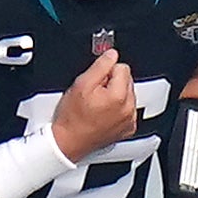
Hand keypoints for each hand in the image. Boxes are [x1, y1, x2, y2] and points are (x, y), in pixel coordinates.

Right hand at [49, 41, 140, 158]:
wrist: (69, 142)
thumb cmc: (72, 118)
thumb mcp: (81, 84)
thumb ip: (100, 65)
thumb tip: (112, 54)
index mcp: (119, 96)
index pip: (122, 67)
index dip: (106, 72)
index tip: (96, 82)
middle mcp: (128, 109)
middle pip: (127, 81)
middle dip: (112, 83)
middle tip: (94, 94)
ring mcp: (129, 121)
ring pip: (128, 95)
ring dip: (115, 96)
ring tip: (97, 105)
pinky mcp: (127, 129)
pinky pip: (127, 110)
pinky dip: (118, 109)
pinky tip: (103, 114)